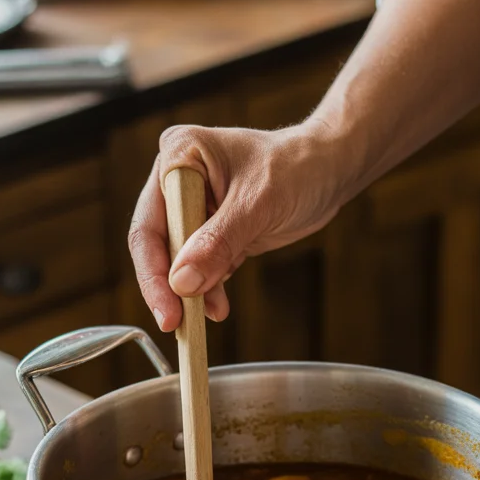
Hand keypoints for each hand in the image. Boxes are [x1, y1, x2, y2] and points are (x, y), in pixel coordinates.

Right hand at [128, 121, 344, 331]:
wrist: (329, 171)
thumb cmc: (298, 168)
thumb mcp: (258, 204)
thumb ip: (218, 242)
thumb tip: (183, 282)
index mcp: (180, 156)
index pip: (150, 223)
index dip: (154, 270)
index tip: (168, 308)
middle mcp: (178, 181)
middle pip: (158, 245)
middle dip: (169, 287)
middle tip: (177, 323)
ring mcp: (195, 207)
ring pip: (178, 262)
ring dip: (191, 293)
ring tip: (206, 318)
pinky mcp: (213, 231)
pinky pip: (201, 268)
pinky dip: (208, 290)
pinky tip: (218, 308)